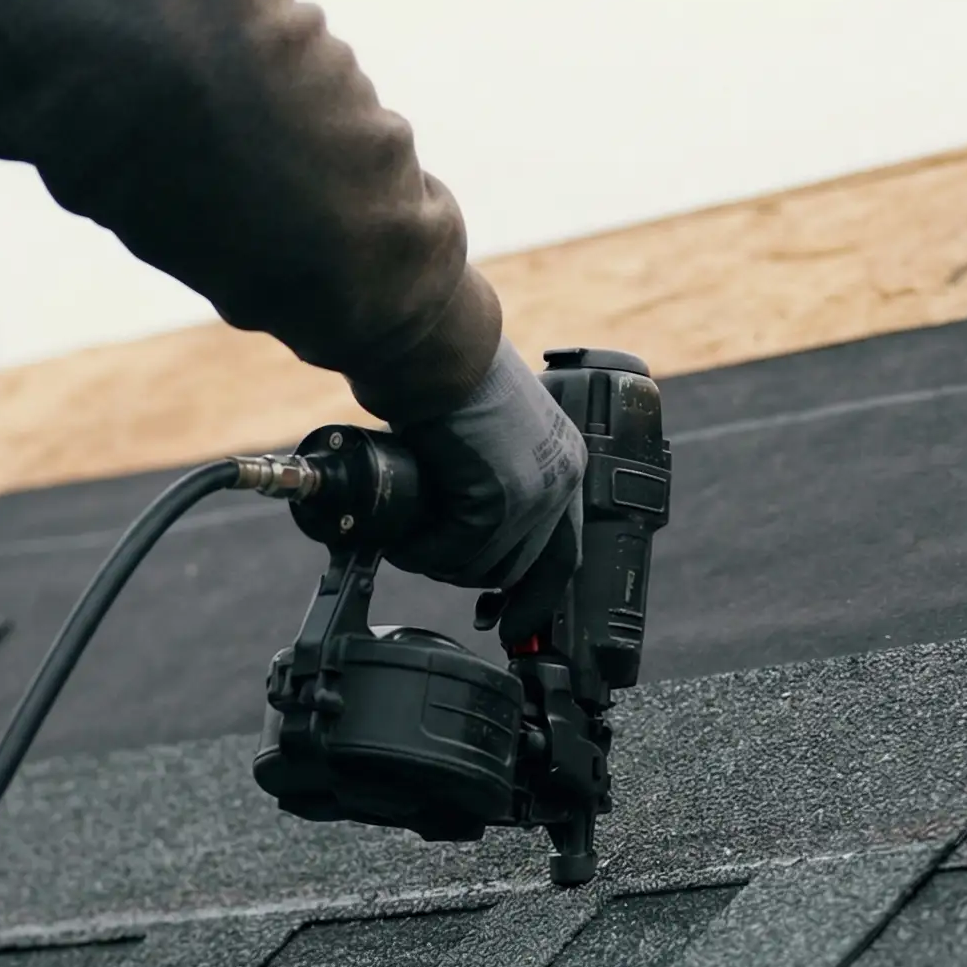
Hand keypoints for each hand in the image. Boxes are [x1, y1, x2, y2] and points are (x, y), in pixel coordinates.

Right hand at [382, 339, 584, 589]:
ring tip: (409, 538)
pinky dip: (422, 553)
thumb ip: (493, 464)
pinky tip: (401, 537)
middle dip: (473, 576)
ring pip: (485, 568)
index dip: (536, 594)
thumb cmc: (451, 368)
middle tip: (432, 562)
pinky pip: (453, 552)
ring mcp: (531, 496)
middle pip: (521, 566)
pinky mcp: (494, 502)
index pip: (564, 550)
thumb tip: (461, 503)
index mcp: (565, 461)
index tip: (512, 622)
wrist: (436, 345)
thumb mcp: (491, 424)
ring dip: (442, 562)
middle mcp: (559, 482)